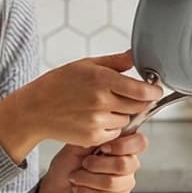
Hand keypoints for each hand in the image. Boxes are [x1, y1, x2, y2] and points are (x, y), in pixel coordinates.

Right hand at [0, 50, 162, 157]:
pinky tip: (96, 118)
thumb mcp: (86, 64)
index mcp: (101, 79)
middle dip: (138, 101)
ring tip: (104, 106)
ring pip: (127, 120)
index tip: (156, 90)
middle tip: (128, 96)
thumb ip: (115, 62)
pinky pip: (114, 133)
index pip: (140, 90)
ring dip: (123, 114)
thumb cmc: (58, 84)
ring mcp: (97, 121)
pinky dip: (111, 127)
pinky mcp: (92, 137)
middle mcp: (101, 101)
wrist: (35, 110)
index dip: (152, 91)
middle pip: (137, 106)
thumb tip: (136, 55)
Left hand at [38, 129, 147, 192]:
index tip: (103, 148)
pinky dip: (88, 192)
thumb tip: (106, 132)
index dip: (124, 146)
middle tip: (84, 163)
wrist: (56, 189)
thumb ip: (94, 136)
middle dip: (98, 164)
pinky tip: (80, 189)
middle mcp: (128, 164)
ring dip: (89, 179)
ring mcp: (125, 184)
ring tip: (76, 177)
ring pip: (113, 182)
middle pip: (125, 164)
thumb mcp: (76, 145)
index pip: (140, 143)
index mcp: (121, 147)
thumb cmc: (68, 166)